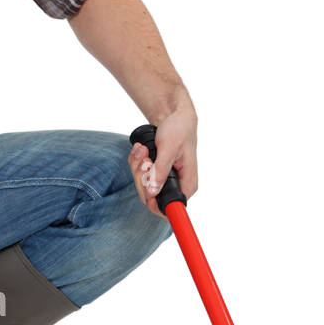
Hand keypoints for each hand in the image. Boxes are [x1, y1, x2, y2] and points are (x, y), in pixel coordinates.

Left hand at [127, 102, 198, 220]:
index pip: (171, 208)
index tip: (146, 190)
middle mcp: (177, 185)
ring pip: (142, 185)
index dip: (155, 204)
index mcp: (188, 183)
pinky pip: (139, 175)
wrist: (174, 116)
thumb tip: (152, 192)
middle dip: (142, 176)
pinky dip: (136, 161)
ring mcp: (164, 180)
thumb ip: (161, 171)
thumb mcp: (169, 148)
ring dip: (137, 166)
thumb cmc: (179, 129)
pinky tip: (140, 150)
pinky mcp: (155, 173)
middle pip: (150, 196)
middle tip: (145, 159)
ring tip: (143, 150)